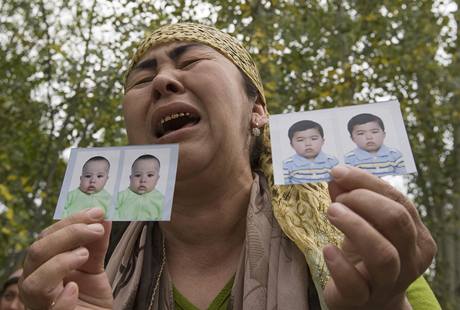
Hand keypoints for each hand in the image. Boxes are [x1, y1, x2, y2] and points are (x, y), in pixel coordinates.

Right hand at [19, 208, 112, 308]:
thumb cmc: (89, 296)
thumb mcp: (94, 267)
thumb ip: (97, 245)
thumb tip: (104, 217)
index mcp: (41, 265)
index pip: (47, 236)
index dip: (72, 221)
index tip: (97, 212)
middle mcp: (34, 283)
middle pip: (38, 252)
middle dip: (69, 235)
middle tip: (97, 229)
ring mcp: (41, 304)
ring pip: (34, 282)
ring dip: (60, 263)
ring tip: (85, 255)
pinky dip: (62, 300)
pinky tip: (74, 288)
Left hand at [324, 165, 435, 309]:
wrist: (365, 300)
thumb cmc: (365, 255)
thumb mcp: (362, 224)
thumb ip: (350, 199)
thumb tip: (336, 177)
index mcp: (416, 236)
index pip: (398, 201)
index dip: (367, 183)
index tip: (339, 172)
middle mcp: (410, 259)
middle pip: (396, 221)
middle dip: (364, 201)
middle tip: (338, 198)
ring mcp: (389, 282)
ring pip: (382, 253)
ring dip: (354, 226)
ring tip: (331, 212)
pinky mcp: (363, 299)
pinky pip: (355, 283)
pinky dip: (339, 263)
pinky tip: (328, 249)